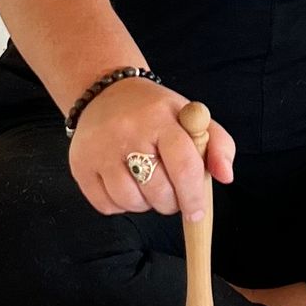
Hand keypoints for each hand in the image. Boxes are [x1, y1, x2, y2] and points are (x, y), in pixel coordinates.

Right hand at [70, 78, 236, 218]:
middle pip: (157, 190)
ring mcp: (99, 150)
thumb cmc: (155, 112)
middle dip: (170, 202)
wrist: (105, 93)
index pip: (183, 165)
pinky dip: (120, 205)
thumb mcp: (191, 116)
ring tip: (146, 184)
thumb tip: (225, 177)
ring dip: (144, 204)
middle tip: (171, 194)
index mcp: (160, 119)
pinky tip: (125, 184)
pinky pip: (106, 205)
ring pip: (130, 202)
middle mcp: (126, 132)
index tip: (197, 213)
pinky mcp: (79, 165)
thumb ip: (218, 144)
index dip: (193, 195)